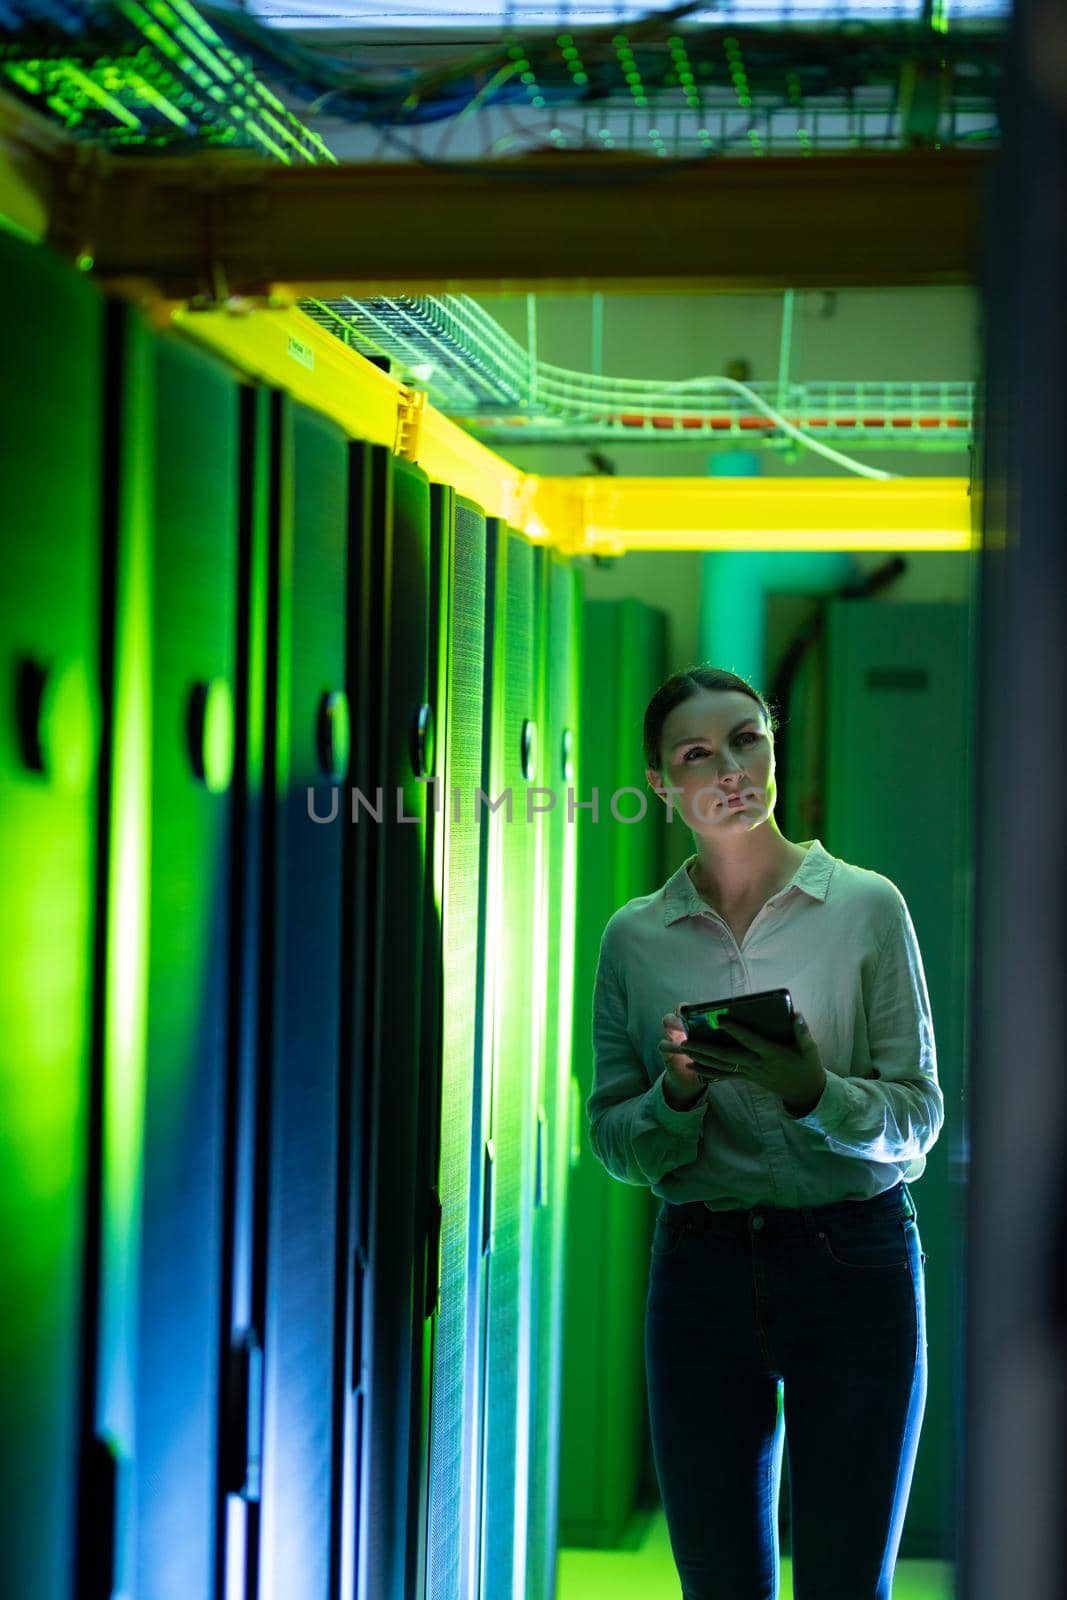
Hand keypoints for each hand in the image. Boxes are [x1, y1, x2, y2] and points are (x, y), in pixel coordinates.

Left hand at [661, 1011, 827, 1113]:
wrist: (804, 1092)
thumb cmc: (807, 1066)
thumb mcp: (810, 1049)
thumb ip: (802, 1032)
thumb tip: (796, 1014)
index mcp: (772, 1054)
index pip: (751, 1041)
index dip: (736, 1031)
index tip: (721, 1019)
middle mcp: (757, 1064)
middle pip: (727, 1056)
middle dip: (704, 1048)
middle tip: (684, 1040)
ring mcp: (750, 1072)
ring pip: (721, 1066)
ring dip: (699, 1058)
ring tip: (681, 1049)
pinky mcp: (747, 1077)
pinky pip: (723, 1075)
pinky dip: (706, 1071)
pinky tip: (690, 1066)